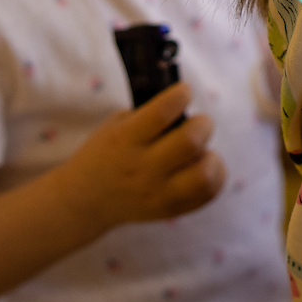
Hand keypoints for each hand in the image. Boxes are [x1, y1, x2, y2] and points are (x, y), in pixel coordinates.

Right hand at [60, 82, 227, 228]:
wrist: (87, 200)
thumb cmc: (108, 152)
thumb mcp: (116, 126)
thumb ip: (149, 114)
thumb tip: (187, 102)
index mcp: (124, 141)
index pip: (162, 113)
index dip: (181, 95)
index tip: (184, 91)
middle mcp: (142, 169)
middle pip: (190, 142)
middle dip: (203, 124)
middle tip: (198, 123)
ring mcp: (157, 193)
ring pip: (204, 174)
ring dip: (211, 156)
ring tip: (201, 151)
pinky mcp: (170, 209)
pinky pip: (208, 192)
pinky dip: (215, 174)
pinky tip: (202, 165)